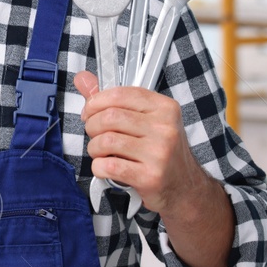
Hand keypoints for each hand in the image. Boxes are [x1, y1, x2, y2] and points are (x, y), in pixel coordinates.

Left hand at [73, 71, 203, 216]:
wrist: (184, 187)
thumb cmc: (160, 152)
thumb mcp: (145, 120)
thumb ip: (112, 99)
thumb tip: (82, 79)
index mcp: (164, 108)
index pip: (119, 95)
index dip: (95, 103)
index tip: (89, 112)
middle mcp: (165, 128)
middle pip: (109, 117)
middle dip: (92, 126)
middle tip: (94, 134)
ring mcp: (159, 153)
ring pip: (106, 141)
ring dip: (94, 148)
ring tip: (101, 152)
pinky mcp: (150, 176)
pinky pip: (109, 166)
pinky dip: (98, 167)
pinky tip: (106, 167)